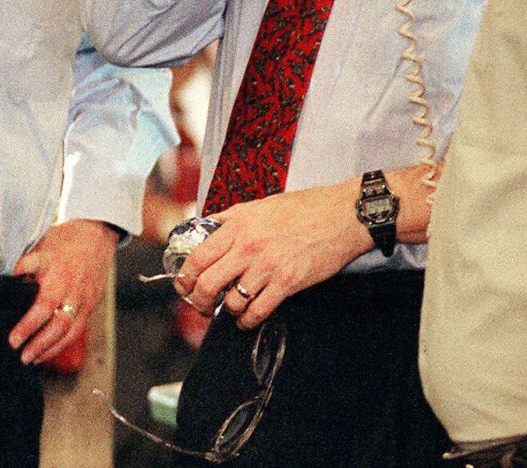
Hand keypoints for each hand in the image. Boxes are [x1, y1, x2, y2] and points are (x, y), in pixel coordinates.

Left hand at [8, 219, 119, 364]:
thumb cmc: (65, 240)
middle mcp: (69, 285)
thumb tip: (1, 281)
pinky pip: (76, 330)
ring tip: (29, 359)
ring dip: (48, 347)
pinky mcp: (90, 305)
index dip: (27, 320)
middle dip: (35, 338)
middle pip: (55, 318)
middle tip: (17, 350)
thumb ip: (24, 265)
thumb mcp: (41, 245)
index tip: (12, 336)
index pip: (40, 297)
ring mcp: (82, 297)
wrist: (98, 235)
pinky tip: (45, 353)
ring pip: (67, 329)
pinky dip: (60, 345)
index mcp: (55, 268)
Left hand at [173, 182, 371, 329]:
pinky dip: (248, 320)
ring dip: (228, 311)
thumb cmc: (306, 208)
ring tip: (232, 309)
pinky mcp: (287, 283)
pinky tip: (249, 317)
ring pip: (232, 302)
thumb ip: (232, 218)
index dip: (184, 278)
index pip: (197, 257)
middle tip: (202, 305)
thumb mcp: (260, 205)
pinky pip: (257, 311)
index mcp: (238, 224)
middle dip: (200, 301)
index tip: (184, 286)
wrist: (342, 215)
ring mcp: (267, 266)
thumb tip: (208, 229)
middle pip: (208, 284)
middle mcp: (248, 246)